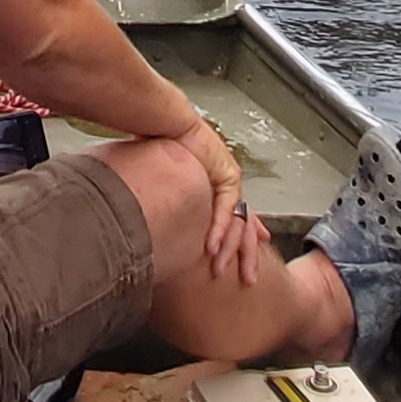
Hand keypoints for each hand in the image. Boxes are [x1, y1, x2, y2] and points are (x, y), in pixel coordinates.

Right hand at [154, 109, 263, 282]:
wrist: (165, 122)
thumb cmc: (160, 147)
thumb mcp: (168, 183)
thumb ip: (168, 202)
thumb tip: (149, 219)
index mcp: (216, 187)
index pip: (236, 218)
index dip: (245, 239)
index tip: (251, 258)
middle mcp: (228, 185)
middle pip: (244, 226)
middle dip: (246, 255)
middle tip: (249, 279)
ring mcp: (230, 179)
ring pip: (238, 222)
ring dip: (229, 248)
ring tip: (222, 270)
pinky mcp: (227, 174)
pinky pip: (226, 209)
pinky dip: (219, 229)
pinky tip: (212, 246)